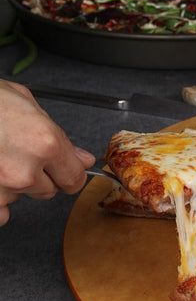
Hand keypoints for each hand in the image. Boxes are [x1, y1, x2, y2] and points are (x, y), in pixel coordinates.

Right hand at [0, 81, 95, 225]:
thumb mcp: (27, 104)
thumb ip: (58, 135)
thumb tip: (82, 159)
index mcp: (44, 143)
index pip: (74, 179)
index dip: (69, 173)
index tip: (63, 169)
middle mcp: (24, 170)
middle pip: (48, 191)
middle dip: (39, 175)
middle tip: (18, 152)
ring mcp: (0, 187)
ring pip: (19, 197)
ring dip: (12, 183)